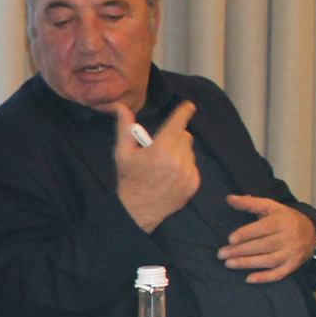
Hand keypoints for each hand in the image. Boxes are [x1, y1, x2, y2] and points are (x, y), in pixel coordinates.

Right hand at [113, 101, 198, 232]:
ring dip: (180, 153)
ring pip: (189, 151)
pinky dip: (184, 168)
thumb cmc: (129, 180)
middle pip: (185, 136)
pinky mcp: (194, 183)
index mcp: (160, 149)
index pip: (178, 122)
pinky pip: (193, 166)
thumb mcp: (123, 154)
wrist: (137, 211)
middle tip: (161, 149)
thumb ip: (125, 129)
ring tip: (164, 166)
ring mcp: (187, 172)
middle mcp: (177, 159)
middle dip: (175, 138)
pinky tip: (170, 176)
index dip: (185, 111)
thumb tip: (121, 107)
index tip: (189, 106)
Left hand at [220, 195, 315, 282]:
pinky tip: (249, 279)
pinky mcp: (293, 265)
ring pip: (269, 260)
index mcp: (283, 221)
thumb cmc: (284, 218)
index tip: (230, 239)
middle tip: (221, 254)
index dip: (246, 234)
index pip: (263, 228)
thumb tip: (229, 198)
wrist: (312, 232)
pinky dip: (264, 277)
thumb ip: (250, 203)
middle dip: (241, 251)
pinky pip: (279, 273)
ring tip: (229, 264)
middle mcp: (289, 237)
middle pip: (264, 245)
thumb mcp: (270, 207)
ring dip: (247, 263)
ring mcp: (292, 252)